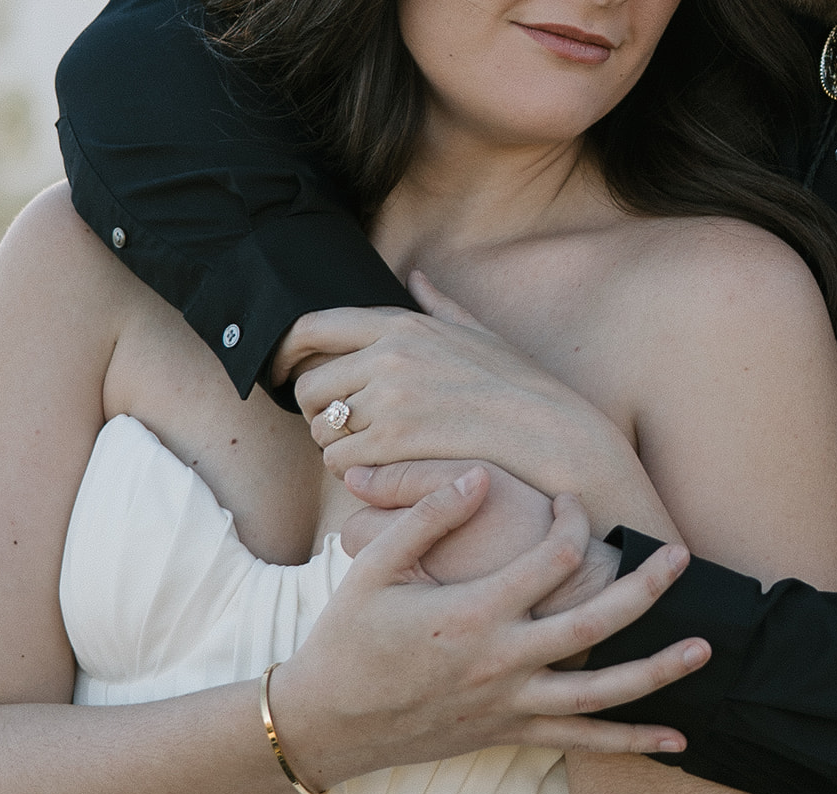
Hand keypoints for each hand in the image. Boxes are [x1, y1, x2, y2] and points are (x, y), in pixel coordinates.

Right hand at [271, 465, 705, 791]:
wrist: (328, 724)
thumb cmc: (347, 639)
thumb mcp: (373, 569)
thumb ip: (427, 518)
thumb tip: (479, 476)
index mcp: (469, 615)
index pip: (547, 561)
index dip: (572, 524)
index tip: (573, 501)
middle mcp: (500, 663)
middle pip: (592, 624)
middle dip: (644, 589)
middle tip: (683, 557)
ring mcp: (510, 705)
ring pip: (601, 692)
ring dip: (658, 670)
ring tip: (705, 649)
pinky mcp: (511, 734)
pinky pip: (582, 743)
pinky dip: (632, 742)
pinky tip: (678, 738)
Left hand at [275, 273, 647, 525]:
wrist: (553, 435)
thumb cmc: (523, 388)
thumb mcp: (482, 334)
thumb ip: (441, 305)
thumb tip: (417, 276)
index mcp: (403, 325)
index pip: (311, 327)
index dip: (285, 353)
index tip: (282, 373)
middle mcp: (389, 357)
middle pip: (310, 388)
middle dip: (318, 414)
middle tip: (342, 431)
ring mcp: (390, 400)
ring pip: (323, 432)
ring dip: (337, 449)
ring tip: (369, 455)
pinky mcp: (395, 444)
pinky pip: (343, 462)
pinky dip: (353, 473)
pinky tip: (382, 474)